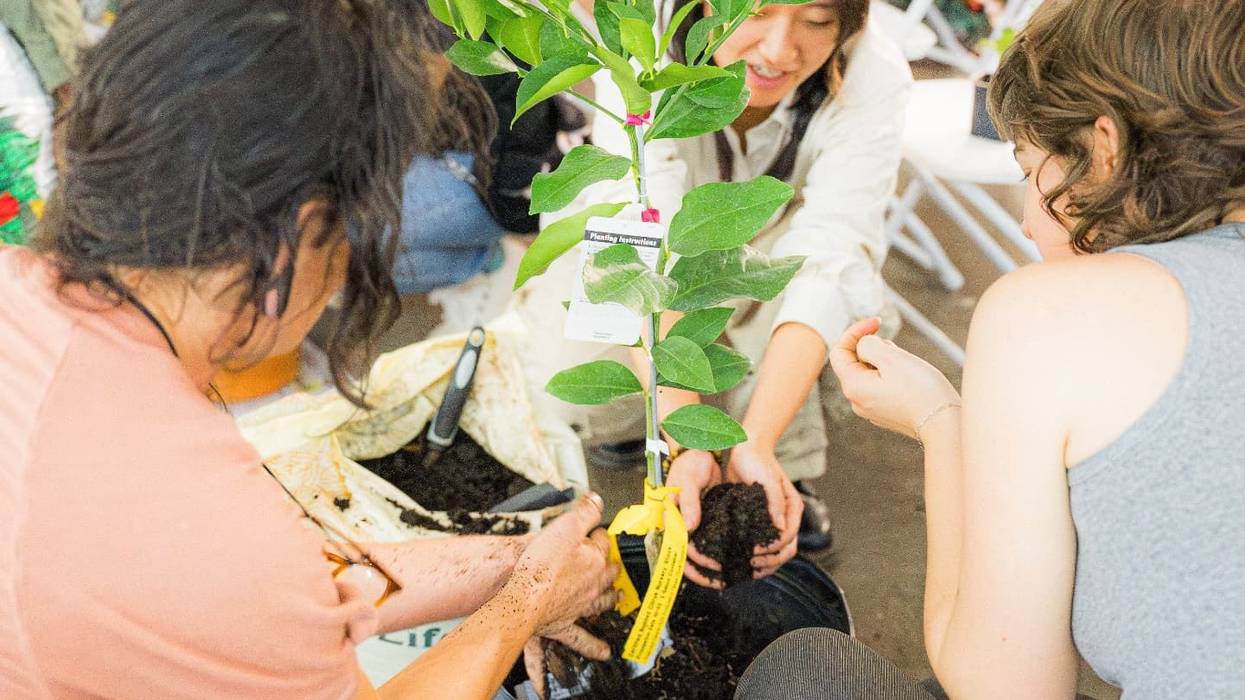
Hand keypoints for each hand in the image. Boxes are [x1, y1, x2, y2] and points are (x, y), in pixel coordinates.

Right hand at [508, 493, 618, 697]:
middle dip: (612, 565)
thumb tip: (598, 499)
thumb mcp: (564, 527)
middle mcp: (592, 584)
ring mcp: (581, 605)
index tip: (595, 529)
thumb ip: (584, 512)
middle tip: (615, 562)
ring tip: (619, 598)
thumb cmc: (540, 564)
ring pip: (602, 602)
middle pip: (607, 572)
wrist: (524, 597)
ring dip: (611, 598)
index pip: (602, 541)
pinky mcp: (565, 623)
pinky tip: (604, 653)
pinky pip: (583, 638)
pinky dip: (595, 646)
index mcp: (594, 559)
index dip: (598, 532)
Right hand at [666, 449, 724, 588]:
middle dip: (703, 573)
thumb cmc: (690, 464)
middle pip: (686, 558)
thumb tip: (689, 527)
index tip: (714, 565)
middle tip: (723, 582)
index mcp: (670, 518)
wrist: (700, 452)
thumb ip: (689, 503)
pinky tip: (733, 560)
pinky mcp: (705, 522)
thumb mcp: (687, 480)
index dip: (696, 560)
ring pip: (698, 554)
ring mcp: (692, 525)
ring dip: (710, 568)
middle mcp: (679, 526)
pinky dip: (718, 553)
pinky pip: (710, 543)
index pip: (679, 548)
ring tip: (729, 578)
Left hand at [726, 441, 801, 577]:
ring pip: (774, 551)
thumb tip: (780, 528)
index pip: (789, 537)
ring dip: (764, 562)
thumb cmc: (758, 461)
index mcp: (792, 508)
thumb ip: (775, 502)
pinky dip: (754, 554)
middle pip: (785, 549)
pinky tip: (740, 559)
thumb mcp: (767, 480)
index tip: (755, 552)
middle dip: (770, 561)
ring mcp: (772, 521)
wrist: (746, 449)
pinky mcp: (758, 521)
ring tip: (746, 567)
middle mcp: (785, 517)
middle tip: (750, 564)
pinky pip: (760, 543)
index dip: (773, 549)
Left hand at [829, 318, 959, 439]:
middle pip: (856, 362)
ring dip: (885, 361)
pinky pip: (882, 385)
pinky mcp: (886, 412)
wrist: (944, 424)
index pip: (839, 351)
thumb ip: (868, 345)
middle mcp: (857, 401)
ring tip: (908, 367)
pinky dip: (892, 375)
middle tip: (899, 350)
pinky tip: (912, 379)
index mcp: (853, 387)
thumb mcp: (891, 357)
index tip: (878, 321)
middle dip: (875, 347)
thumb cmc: (920, 390)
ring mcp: (871, 409)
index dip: (855, 331)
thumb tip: (863, 345)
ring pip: (871, 373)